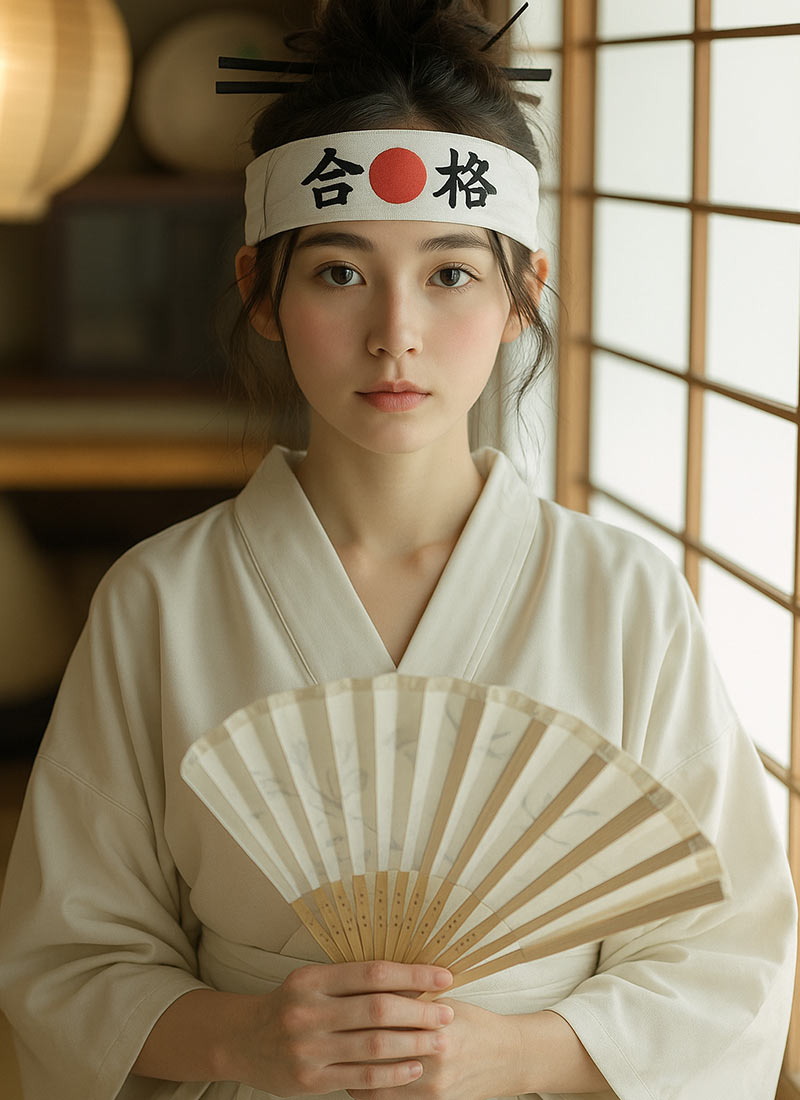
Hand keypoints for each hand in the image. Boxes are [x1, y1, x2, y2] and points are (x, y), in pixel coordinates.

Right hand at [227, 960, 454, 1096]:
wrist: (242, 1040)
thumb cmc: (290, 1004)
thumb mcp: (313, 981)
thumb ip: (352, 981)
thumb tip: (410, 979)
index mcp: (312, 979)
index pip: (372, 972)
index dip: (412, 974)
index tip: (443, 976)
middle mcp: (309, 1011)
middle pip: (377, 1009)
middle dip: (419, 1011)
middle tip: (447, 1013)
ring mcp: (308, 1048)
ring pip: (373, 1045)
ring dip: (413, 1043)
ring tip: (439, 1041)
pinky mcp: (309, 1081)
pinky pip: (360, 1078)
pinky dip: (391, 1073)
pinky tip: (413, 1067)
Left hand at [347, 998, 520, 1099]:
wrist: (508, 1058)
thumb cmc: (473, 1023)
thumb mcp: (443, 1000)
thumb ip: (408, 997)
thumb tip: (365, 985)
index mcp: (435, 1021)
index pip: (383, 1016)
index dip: (354, 1012)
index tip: (336, 1006)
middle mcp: (435, 1055)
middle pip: (376, 1049)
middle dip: (347, 1042)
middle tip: (328, 1032)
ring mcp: (434, 1085)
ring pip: (377, 1081)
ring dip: (351, 1070)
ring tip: (337, 1057)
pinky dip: (369, 1090)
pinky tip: (356, 1078)